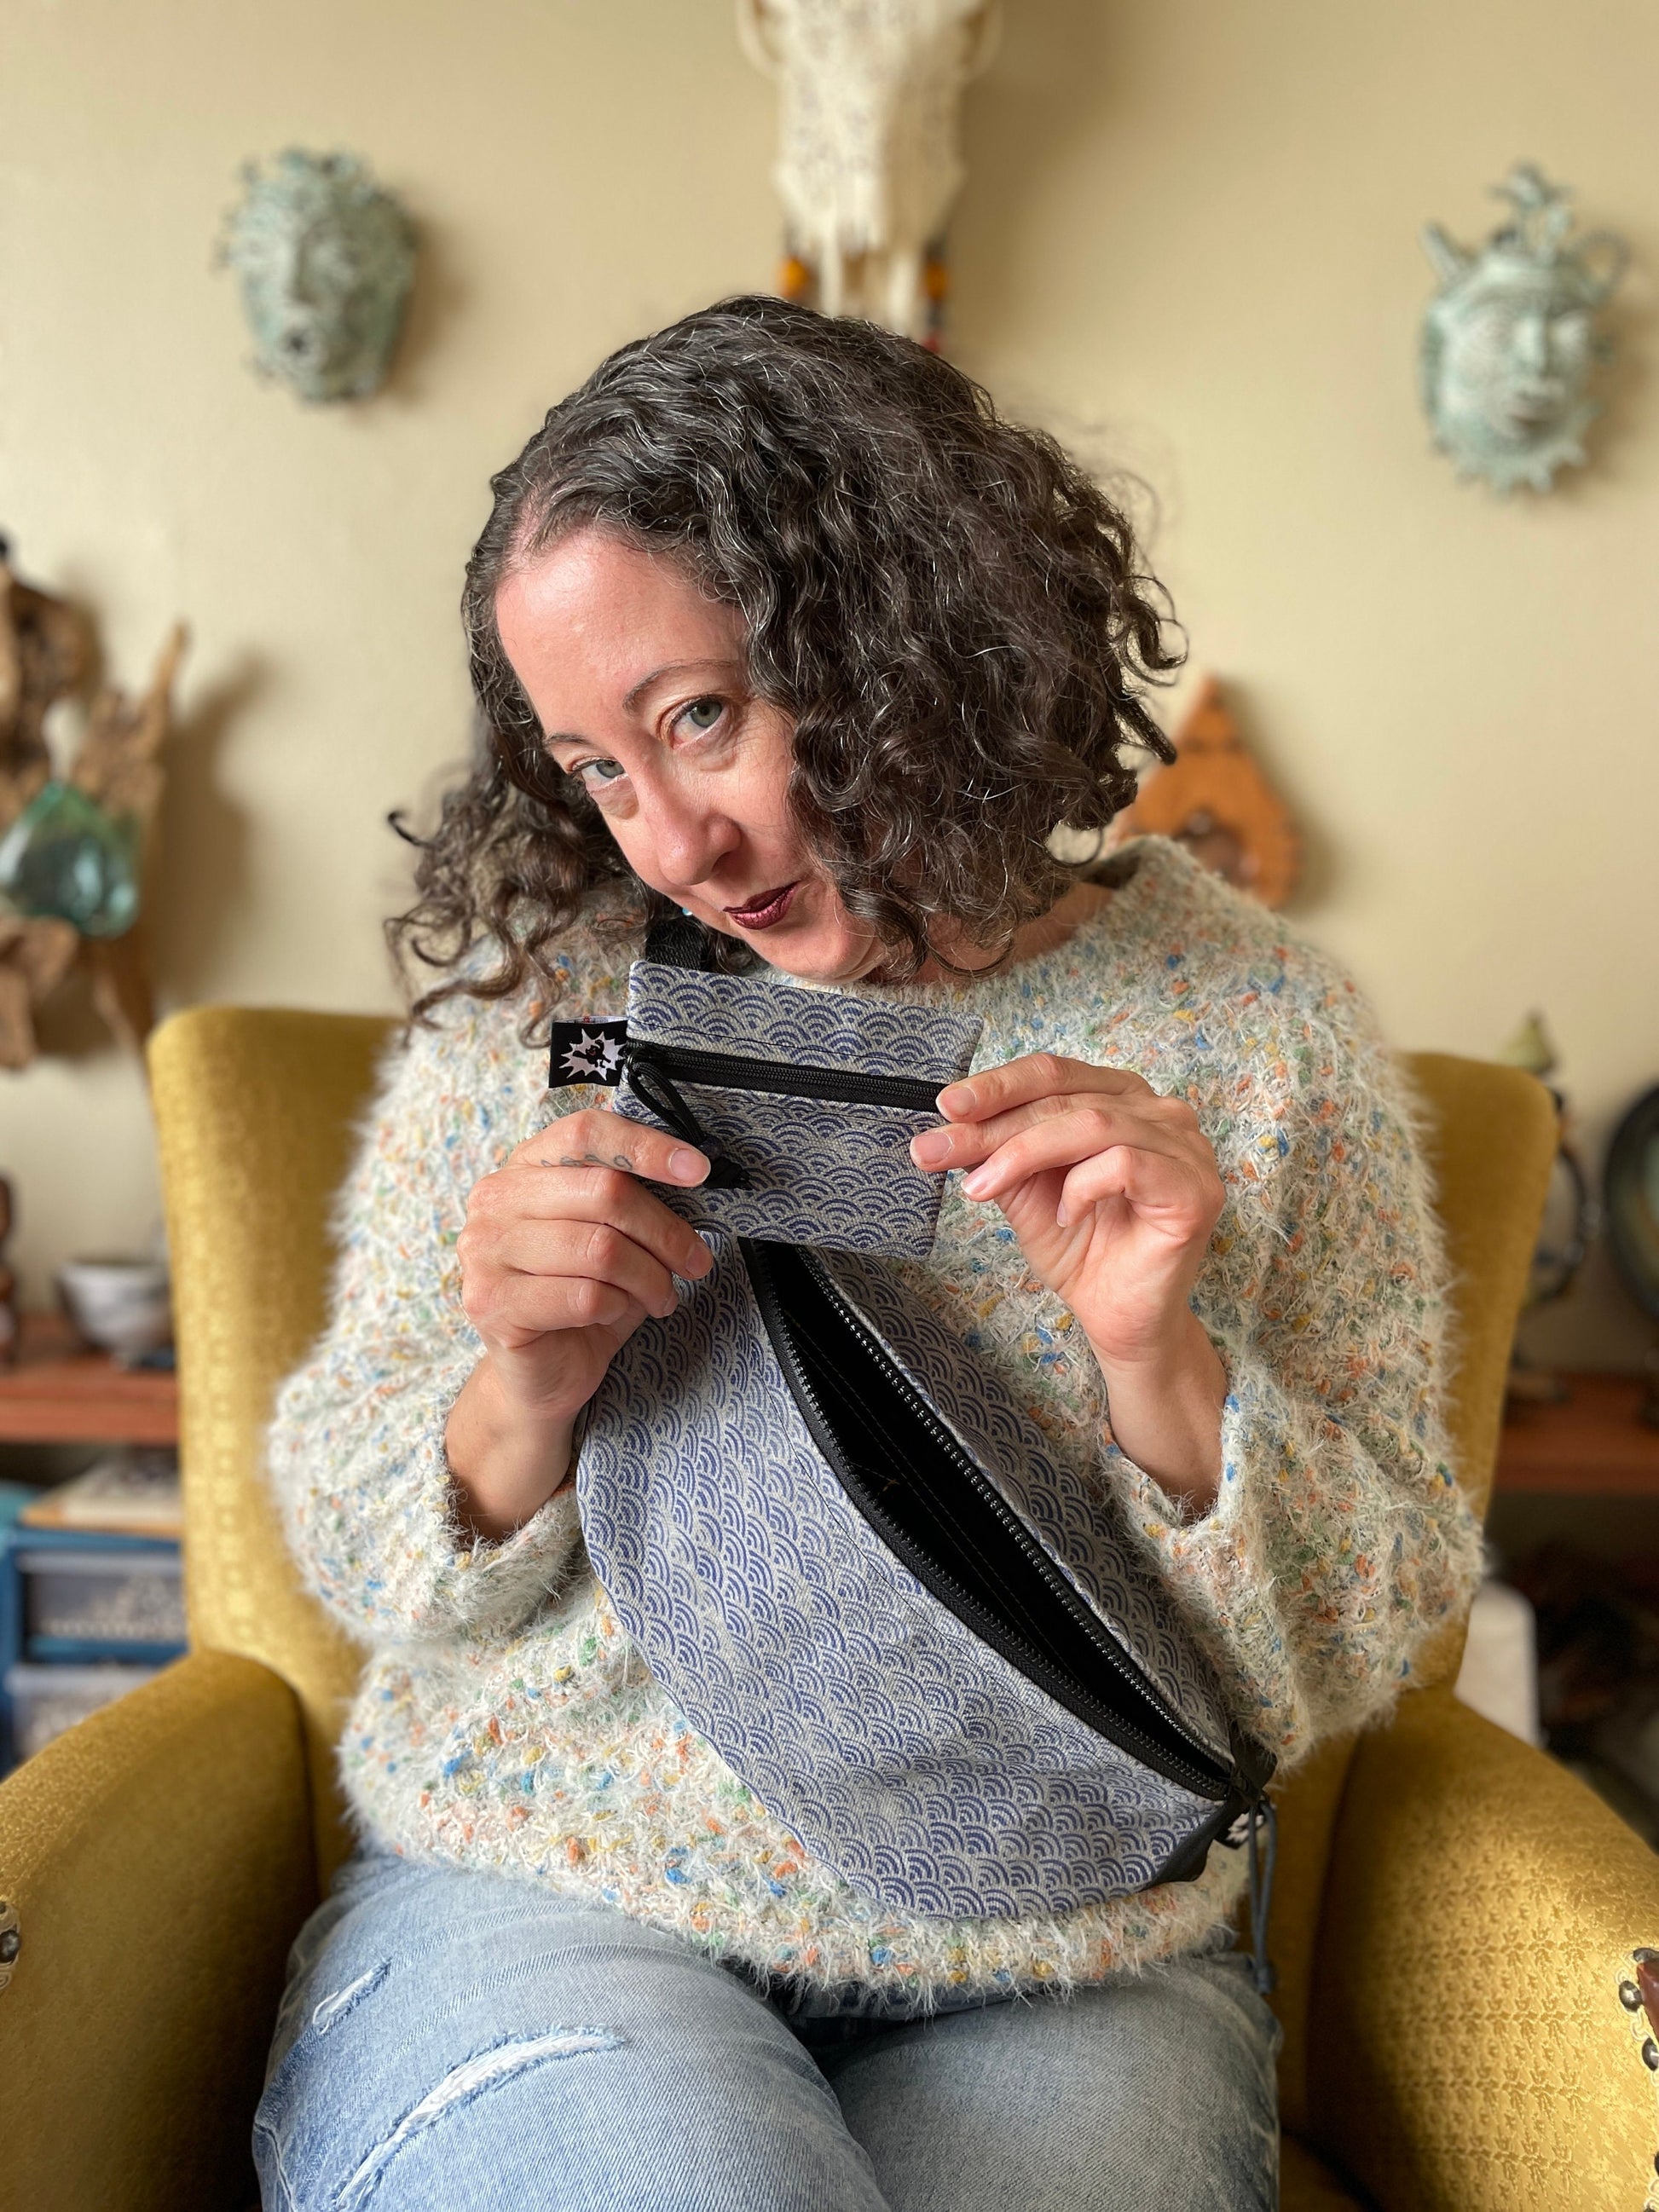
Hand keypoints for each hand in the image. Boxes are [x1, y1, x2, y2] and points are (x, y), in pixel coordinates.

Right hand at [446, 1108, 712, 1537]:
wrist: (544, 1372)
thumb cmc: (584, 1295)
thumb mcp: (614, 1235)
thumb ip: (634, 1199)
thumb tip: (694, 1173)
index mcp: (524, 1167)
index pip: (585, 1132)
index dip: (646, 1146)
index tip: (698, 1169)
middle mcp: (495, 1199)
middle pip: (605, 1191)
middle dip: (666, 1230)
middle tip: (695, 1261)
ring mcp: (485, 1251)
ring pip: (601, 1249)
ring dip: (649, 1277)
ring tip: (661, 1295)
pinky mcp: (492, 1303)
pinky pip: (584, 1296)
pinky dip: (618, 1306)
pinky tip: (617, 1312)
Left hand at [909, 1054, 1227, 1505]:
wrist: (1118, 1320)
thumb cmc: (1081, 1251)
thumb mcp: (1025, 1191)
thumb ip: (998, 1152)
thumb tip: (948, 1124)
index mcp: (1121, 1098)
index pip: (1053, 1072)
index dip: (997, 1084)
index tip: (945, 1106)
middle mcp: (1160, 1112)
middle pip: (1064, 1098)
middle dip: (993, 1126)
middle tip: (938, 1150)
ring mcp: (1184, 1147)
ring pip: (1091, 1124)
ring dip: (1023, 1153)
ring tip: (983, 1188)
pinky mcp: (1193, 1188)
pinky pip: (1125, 1163)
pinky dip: (1080, 1186)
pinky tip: (1063, 1215)